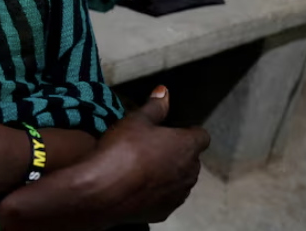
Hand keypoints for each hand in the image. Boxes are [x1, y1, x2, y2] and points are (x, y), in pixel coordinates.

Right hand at [0, 86, 209, 230]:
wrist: (104, 191)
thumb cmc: (122, 150)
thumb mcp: (136, 120)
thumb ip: (154, 106)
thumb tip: (164, 91)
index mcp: (186, 146)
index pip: (201, 135)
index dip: (189, 131)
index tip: (174, 130)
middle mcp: (189, 172)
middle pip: (191, 159)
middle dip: (177, 153)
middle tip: (152, 146)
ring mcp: (178, 195)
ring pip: (180, 180)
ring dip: (169, 173)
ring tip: (142, 166)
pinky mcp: (164, 212)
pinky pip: (166, 198)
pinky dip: (157, 192)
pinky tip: (137, 185)